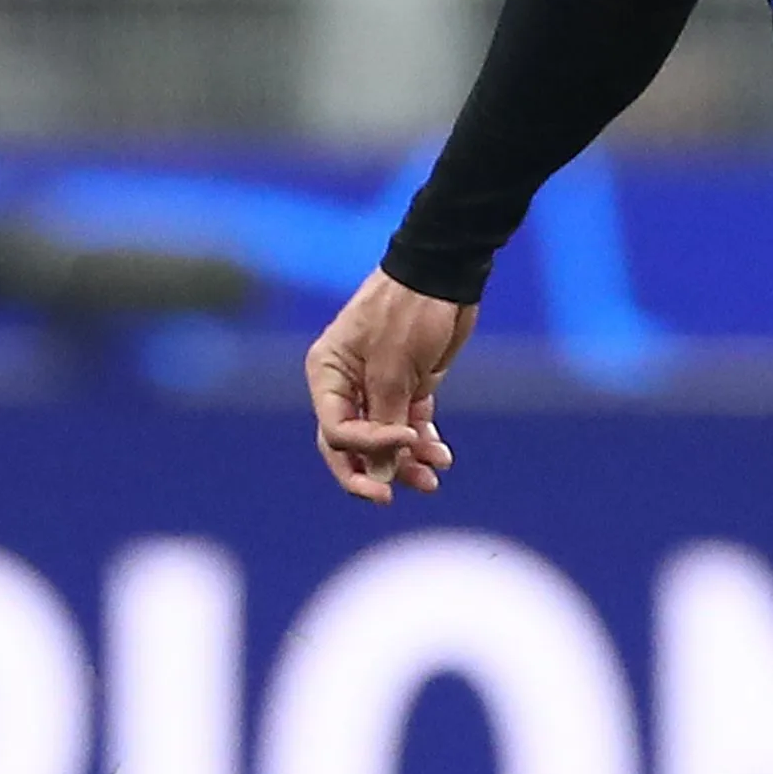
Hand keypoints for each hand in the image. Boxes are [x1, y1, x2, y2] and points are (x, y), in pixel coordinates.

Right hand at [305, 270, 475, 504]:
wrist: (445, 275)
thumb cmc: (409, 312)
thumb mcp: (395, 369)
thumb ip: (385, 422)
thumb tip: (379, 473)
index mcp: (327, 374)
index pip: (335, 432)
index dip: (367, 449)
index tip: (408, 441)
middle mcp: (346, 385)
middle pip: (350, 445)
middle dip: (374, 471)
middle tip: (391, 498)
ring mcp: (378, 388)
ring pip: (384, 440)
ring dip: (406, 463)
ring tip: (432, 480)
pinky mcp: (408, 387)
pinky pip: (409, 425)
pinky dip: (423, 443)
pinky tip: (441, 457)